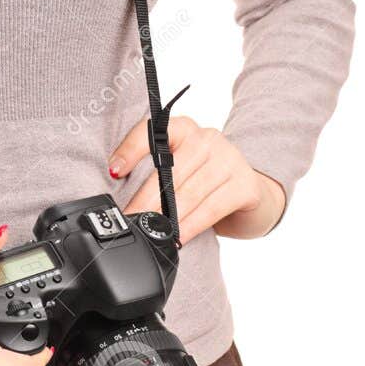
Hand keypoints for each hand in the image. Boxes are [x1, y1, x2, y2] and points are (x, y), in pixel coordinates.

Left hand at [108, 115, 286, 242]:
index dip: (131, 149)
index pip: (153, 131)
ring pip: (190, 192)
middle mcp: (207, 138)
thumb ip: (156, 174)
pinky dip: (191, 225)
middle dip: (146, 198)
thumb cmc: (205, 182)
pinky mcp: (244, 185)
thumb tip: (119, 191)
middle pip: (170, 169)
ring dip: (167, 217)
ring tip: (150, 232)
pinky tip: (178, 237)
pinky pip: (211, 208)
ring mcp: (229, 159)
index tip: (114, 171)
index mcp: (185, 129)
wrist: (250, 193)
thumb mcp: (181, 169)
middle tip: (129, 218)